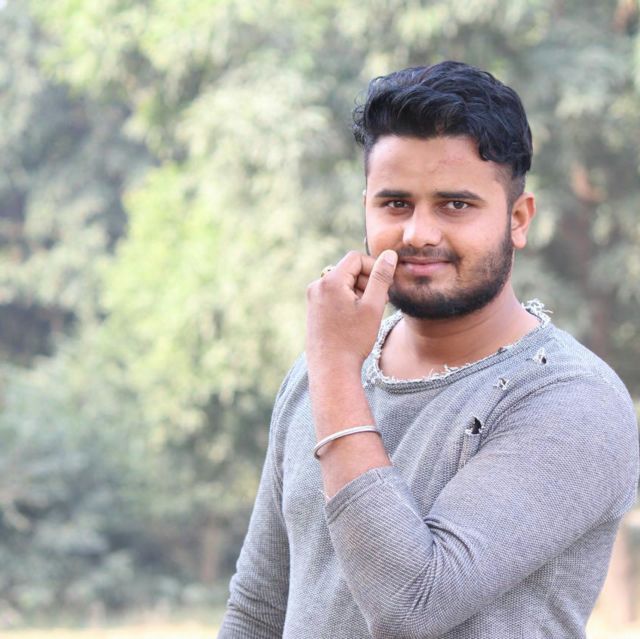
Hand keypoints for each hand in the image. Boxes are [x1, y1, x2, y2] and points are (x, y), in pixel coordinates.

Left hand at [306, 249, 397, 372]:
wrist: (331, 368)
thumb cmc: (353, 339)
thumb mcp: (373, 306)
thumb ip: (381, 277)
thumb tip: (389, 254)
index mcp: (330, 281)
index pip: (356, 258)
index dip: (374, 268)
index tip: (385, 286)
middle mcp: (317, 285)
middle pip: (348, 270)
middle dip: (367, 282)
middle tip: (381, 302)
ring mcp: (313, 298)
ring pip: (342, 283)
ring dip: (359, 292)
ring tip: (369, 313)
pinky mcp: (313, 309)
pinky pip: (334, 295)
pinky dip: (348, 301)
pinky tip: (356, 320)